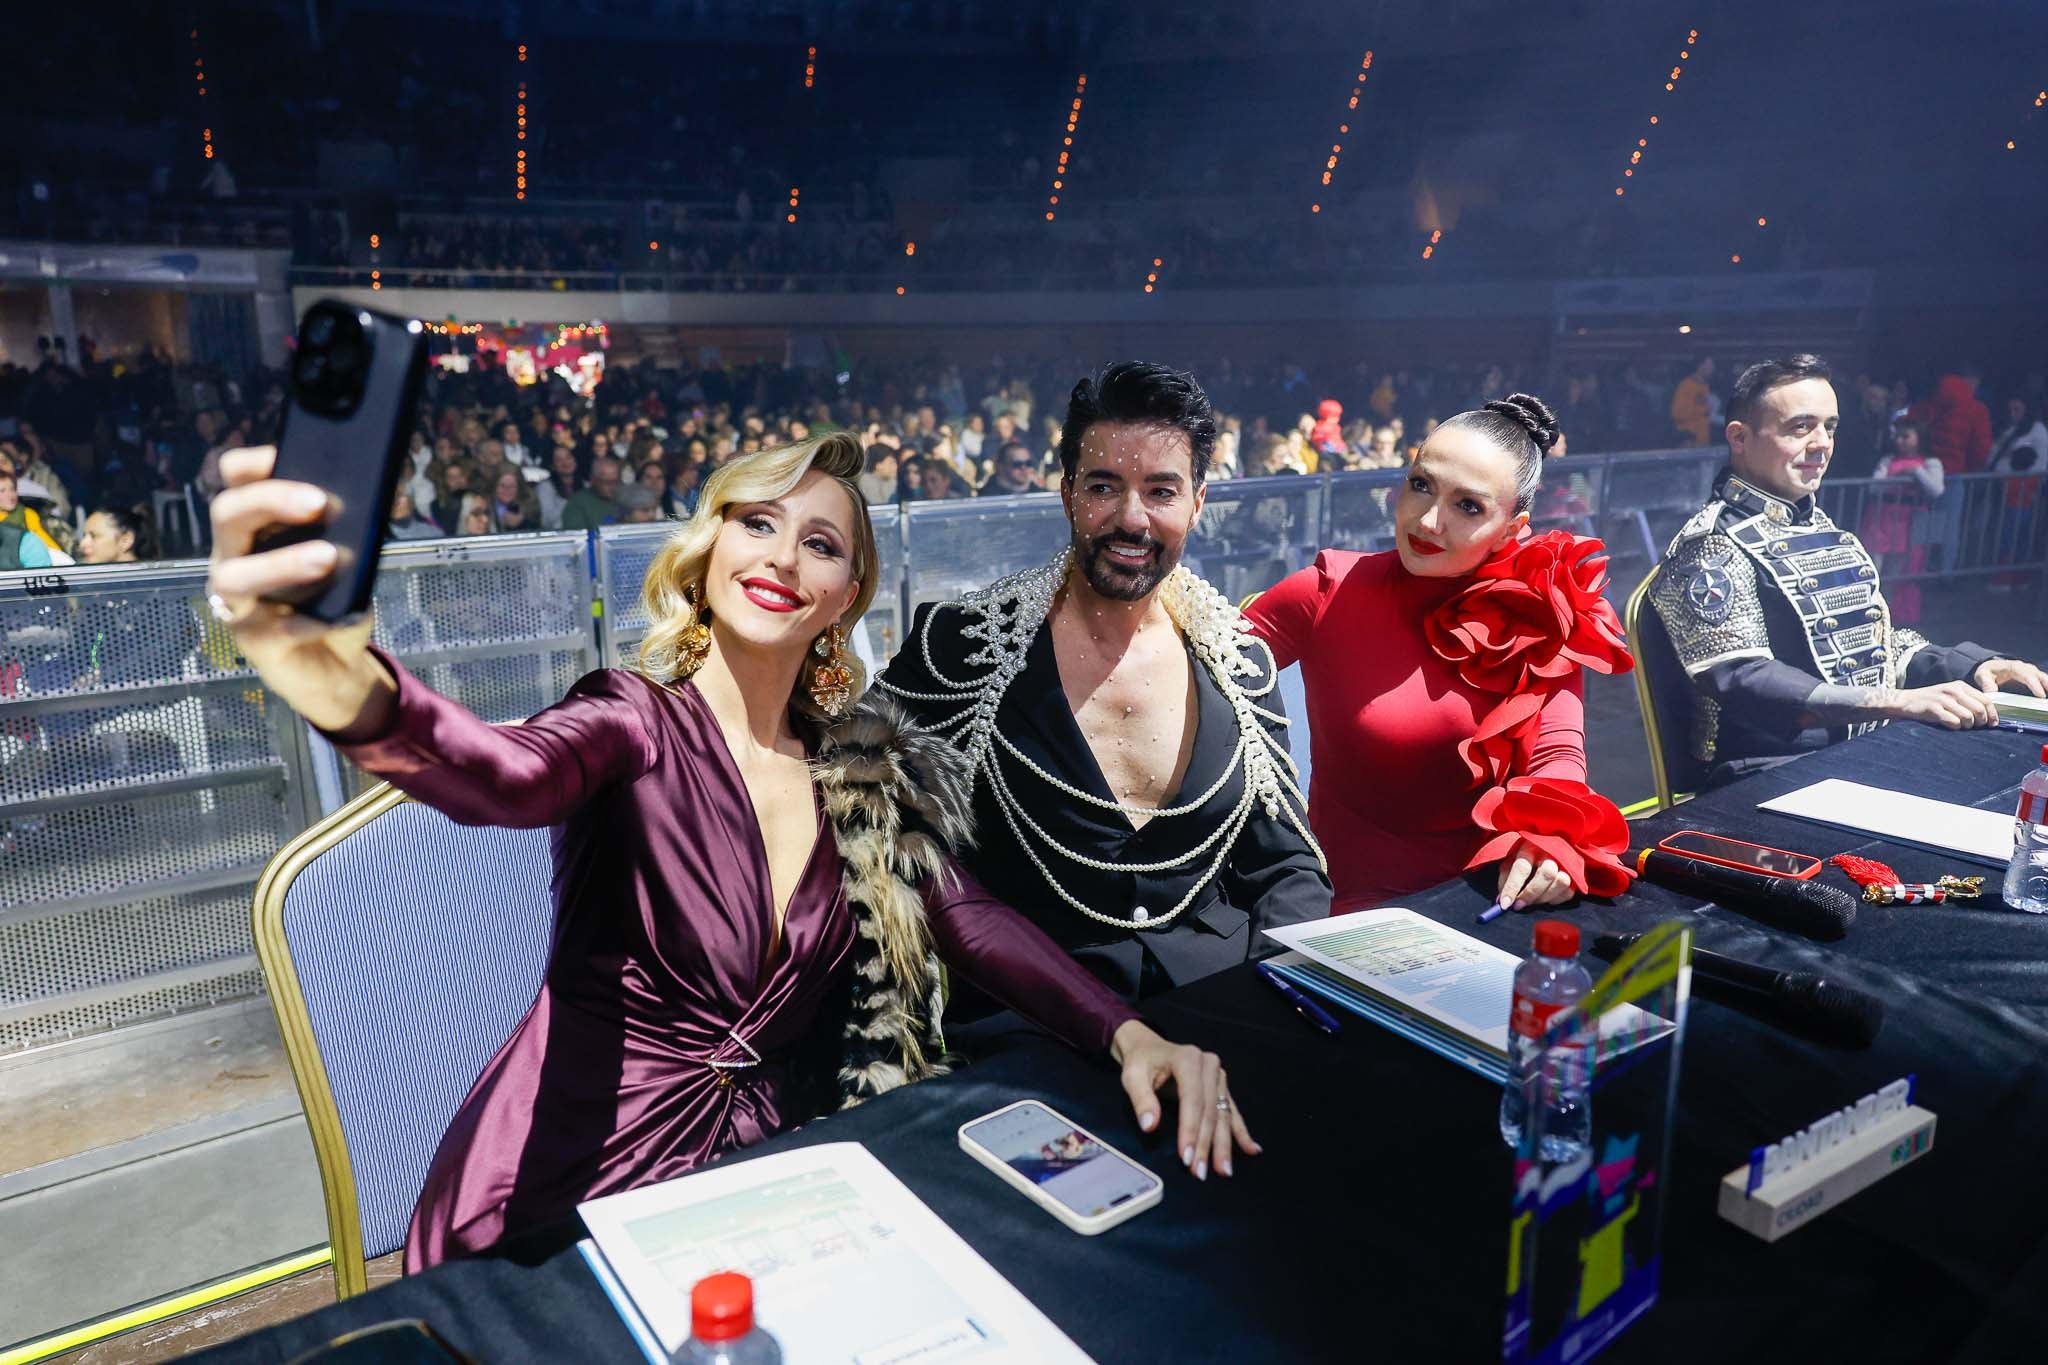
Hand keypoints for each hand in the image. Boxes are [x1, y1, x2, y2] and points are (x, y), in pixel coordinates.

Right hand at [206, 445, 391, 735]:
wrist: (334, 667)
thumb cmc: (334, 601)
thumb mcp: (350, 557)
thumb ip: (351, 528)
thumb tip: (380, 496)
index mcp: (255, 529)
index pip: (234, 483)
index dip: (252, 464)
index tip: (285, 452)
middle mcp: (234, 558)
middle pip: (226, 515)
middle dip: (270, 500)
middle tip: (320, 501)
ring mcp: (238, 602)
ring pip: (234, 576)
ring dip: (281, 562)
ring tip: (327, 557)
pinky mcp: (254, 643)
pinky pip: (270, 630)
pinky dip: (306, 621)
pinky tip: (333, 617)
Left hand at [1110, 1019, 1259, 1180]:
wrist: (1149, 1048)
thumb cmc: (1140, 1063)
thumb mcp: (1132, 1076)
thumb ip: (1141, 1099)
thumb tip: (1149, 1126)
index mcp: (1188, 1059)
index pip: (1192, 1100)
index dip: (1190, 1129)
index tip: (1186, 1157)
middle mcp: (1208, 1065)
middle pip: (1210, 1110)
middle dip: (1205, 1144)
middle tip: (1200, 1172)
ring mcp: (1218, 1076)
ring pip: (1222, 1115)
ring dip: (1223, 1145)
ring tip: (1223, 1171)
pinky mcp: (1222, 1087)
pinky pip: (1232, 1112)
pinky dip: (1241, 1133)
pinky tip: (1252, 1150)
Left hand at [1496, 839, 1574, 910]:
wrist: (1550, 842)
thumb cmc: (1526, 853)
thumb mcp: (1511, 859)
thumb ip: (1505, 878)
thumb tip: (1501, 901)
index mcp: (1531, 845)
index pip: (1522, 867)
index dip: (1512, 887)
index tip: (1505, 904)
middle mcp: (1551, 852)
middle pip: (1546, 874)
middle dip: (1531, 894)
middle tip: (1519, 905)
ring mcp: (1566, 862)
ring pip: (1561, 882)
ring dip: (1545, 897)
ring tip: (1533, 901)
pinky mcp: (1576, 873)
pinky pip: (1569, 892)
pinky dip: (1556, 900)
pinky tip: (1545, 898)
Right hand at [1887, 680, 1997, 729]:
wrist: (1905, 701)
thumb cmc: (1931, 701)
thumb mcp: (1951, 695)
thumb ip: (1968, 701)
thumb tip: (1989, 715)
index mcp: (1960, 686)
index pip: (1986, 700)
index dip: (1992, 715)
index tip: (1992, 724)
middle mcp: (1953, 691)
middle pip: (1979, 710)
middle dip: (1980, 722)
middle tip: (1973, 727)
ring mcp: (1943, 699)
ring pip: (1968, 718)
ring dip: (1966, 726)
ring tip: (1959, 725)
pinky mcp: (1933, 709)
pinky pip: (1954, 722)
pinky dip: (1954, 727)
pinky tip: (1949, 725)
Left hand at [1974, 658, 2047, 698]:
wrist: (1990, 667)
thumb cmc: (1987, 672)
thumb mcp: (1982, 675)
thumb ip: (1986, 684)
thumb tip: (1992, 692)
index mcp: (2013, 667)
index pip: (2026, 675)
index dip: (2034, 684)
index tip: (2040, 695)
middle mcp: (2024, 668)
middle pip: (2038, 675)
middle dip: (2046, 685)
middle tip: (2047, 699)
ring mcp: (2030, 672)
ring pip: (2042, 678)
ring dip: (2047, 686)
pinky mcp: (2032, 678)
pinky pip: (2042, 682)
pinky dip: (2046, 688)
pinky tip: (2046, 698)